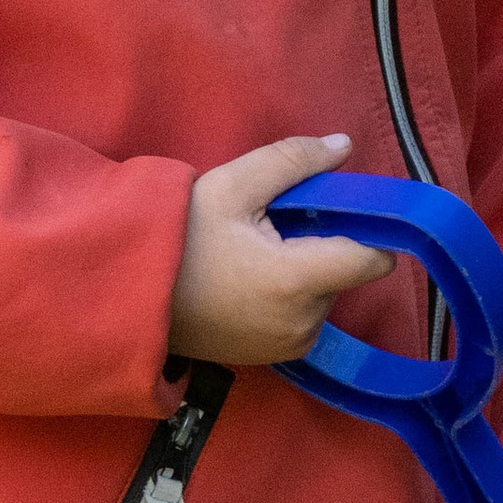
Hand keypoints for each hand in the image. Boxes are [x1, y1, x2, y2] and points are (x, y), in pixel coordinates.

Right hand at [168, 132, 394, 366]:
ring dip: (305, 271)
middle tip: (272, 225)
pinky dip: (289, 297)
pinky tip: (249, 280)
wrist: (130, 296)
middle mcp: (303, 322)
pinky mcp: (275, 357)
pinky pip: (303, 317)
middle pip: (343, 273)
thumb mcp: (232, 185)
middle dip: (320, 244)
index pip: (372, 260)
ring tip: (254, 253)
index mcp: (297, 281)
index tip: (342, 208)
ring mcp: (289, 345)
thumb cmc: (179, 236)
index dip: (369, 230)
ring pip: (324, 295)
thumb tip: (345, 146)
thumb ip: (293, 161)